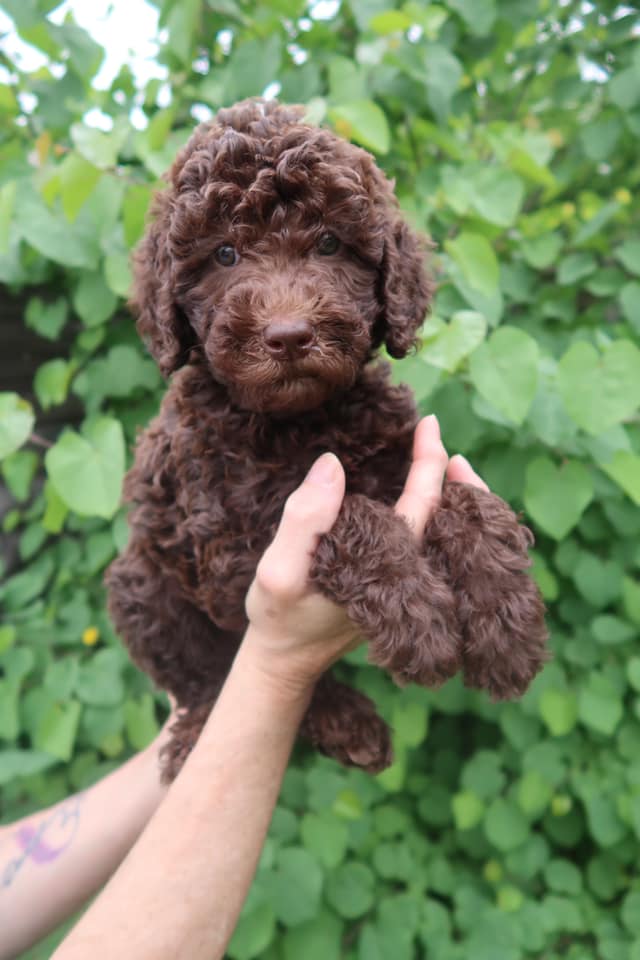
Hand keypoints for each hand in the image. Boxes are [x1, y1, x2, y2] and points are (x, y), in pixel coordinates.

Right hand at [243, 415, 486, 692]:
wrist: (284, 659)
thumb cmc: (280, 617)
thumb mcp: (280, 570)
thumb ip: (306, 519)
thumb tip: (333, 464)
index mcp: (388, 568)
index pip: (422, 510)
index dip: (429, 465)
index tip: (428, 425)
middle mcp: (407, 576)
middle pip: (448, 523)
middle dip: (454, 479)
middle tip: (439, 434)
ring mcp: (404, 582)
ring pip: (441, 533)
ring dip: (448, 495)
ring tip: (446, 459)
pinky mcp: (392, 583)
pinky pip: (423, 542)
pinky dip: (430, 512)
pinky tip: (423, 493)